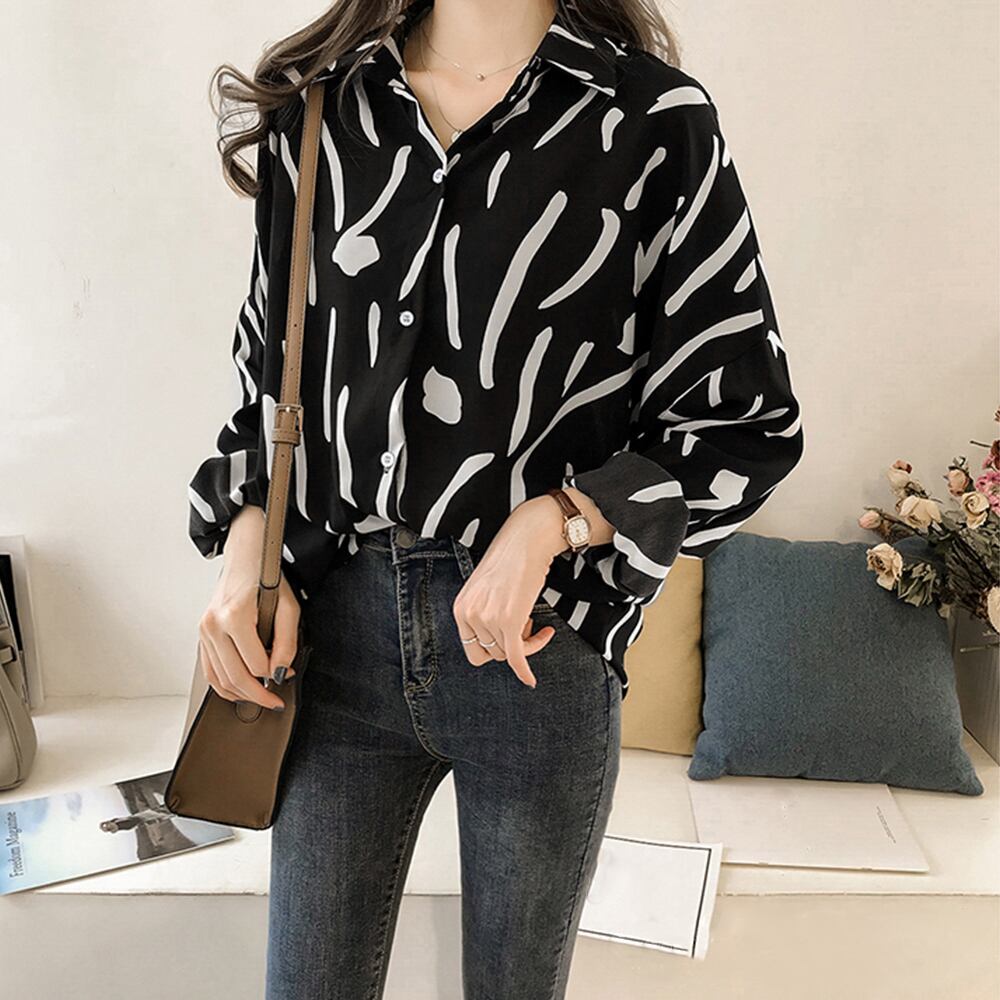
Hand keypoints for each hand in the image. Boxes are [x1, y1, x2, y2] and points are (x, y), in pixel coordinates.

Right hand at [197, 505, 299, 709]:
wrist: (245, 556)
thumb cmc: (266, 577)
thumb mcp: (288, 607)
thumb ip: (286, 641)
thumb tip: (281, 671)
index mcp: (234, 615)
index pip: (255, 664)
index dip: (273, 676)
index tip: (286, 679)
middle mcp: (213, 625)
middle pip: (235, 676)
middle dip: (257, 695)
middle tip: (274, 702)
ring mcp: (203, 630)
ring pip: (218, 678)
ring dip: (240, 694)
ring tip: (260, 698)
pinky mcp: (201, 634)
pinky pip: (209, 670)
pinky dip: (223, 685)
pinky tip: (239, 690)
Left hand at [452, 494, 574, 687]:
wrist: (527, 540)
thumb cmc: (511, 559)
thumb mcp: (486, 589)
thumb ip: (485, 613)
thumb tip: (499, 640)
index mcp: (460, 608)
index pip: (472, 649)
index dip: (493, 647)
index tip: (509, 634)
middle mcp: (470, 615)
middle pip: (491, 654)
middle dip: (511, 645)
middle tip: (526, 625)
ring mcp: (488, 618)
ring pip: (508, 654)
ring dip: (527, 645)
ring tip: (537, 623)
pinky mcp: (509, 621)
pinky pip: (516, 657)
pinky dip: (524, 671)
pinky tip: (531, 679)